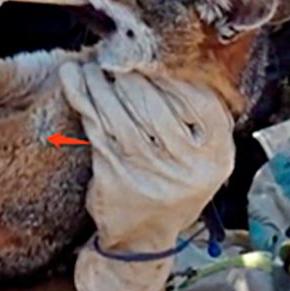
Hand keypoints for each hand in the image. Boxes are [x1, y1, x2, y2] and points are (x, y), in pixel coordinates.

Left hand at [59, 63, 234, 290]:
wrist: (142, 239)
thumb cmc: (171, 182)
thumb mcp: (198, 154)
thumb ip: (194, 110)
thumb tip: (169, 53)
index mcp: (218, 154)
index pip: (197, 97)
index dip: (169, 70)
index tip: (150, 52)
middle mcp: (189, 166)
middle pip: (153, 100)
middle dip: (129, 71)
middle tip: (114, 53)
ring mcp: (151, 171)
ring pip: (119, 109)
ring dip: (100, 79)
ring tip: (91, 63)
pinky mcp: (115, 174)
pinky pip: (94, 123)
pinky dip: (81, 96)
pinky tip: (72, 76)